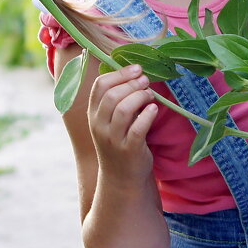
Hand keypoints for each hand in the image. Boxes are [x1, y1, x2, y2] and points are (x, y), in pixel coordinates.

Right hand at [88, 64, 157, 184]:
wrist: (121, 178)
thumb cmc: (119, 141)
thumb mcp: (110, 120)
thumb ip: (117, 99)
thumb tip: (136, 72)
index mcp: (93, 114)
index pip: (100, 85)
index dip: (119, 73)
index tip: (136, 69)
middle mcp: (99, 126)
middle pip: (112, 95)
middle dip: (132, 83)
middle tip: (146, 80)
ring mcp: (113, 140)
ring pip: (123, 110)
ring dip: (140, 96)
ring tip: (150, 94)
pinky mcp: (129, 151)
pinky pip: (138, 129)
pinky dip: (147, 115)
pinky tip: (153, 109)